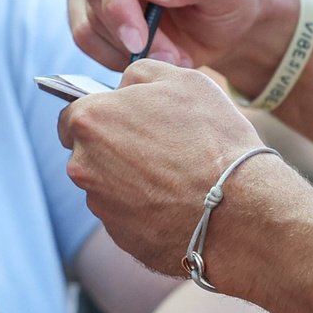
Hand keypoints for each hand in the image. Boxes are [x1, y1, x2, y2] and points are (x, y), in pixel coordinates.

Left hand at [56, 61, 274, 274]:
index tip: (124, 120)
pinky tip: (177, 203)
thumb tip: (124, 85)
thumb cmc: (212, 138)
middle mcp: (84, 166)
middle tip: (157, 147)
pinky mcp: (121, 237)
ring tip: (175, 177)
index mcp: (90, 121)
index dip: (100, 115)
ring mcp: (101, 206)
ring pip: (107, 186)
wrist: (240, 209)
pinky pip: (127, 216)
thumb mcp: (181, 80)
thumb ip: (139, 74)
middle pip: (88, 153)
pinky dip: (145, 209)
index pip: (72, 115)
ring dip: (130, 180)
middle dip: (113, 148)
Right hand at [71, 0, 278, 75]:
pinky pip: (82, 30)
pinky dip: (111, 53)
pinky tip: (145, 55)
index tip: (139, 41)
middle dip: (128, 32)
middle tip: (171, 57)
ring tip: (170, 55)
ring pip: (86, 12)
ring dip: (124, 47)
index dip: (121, 2)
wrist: (225, 18)